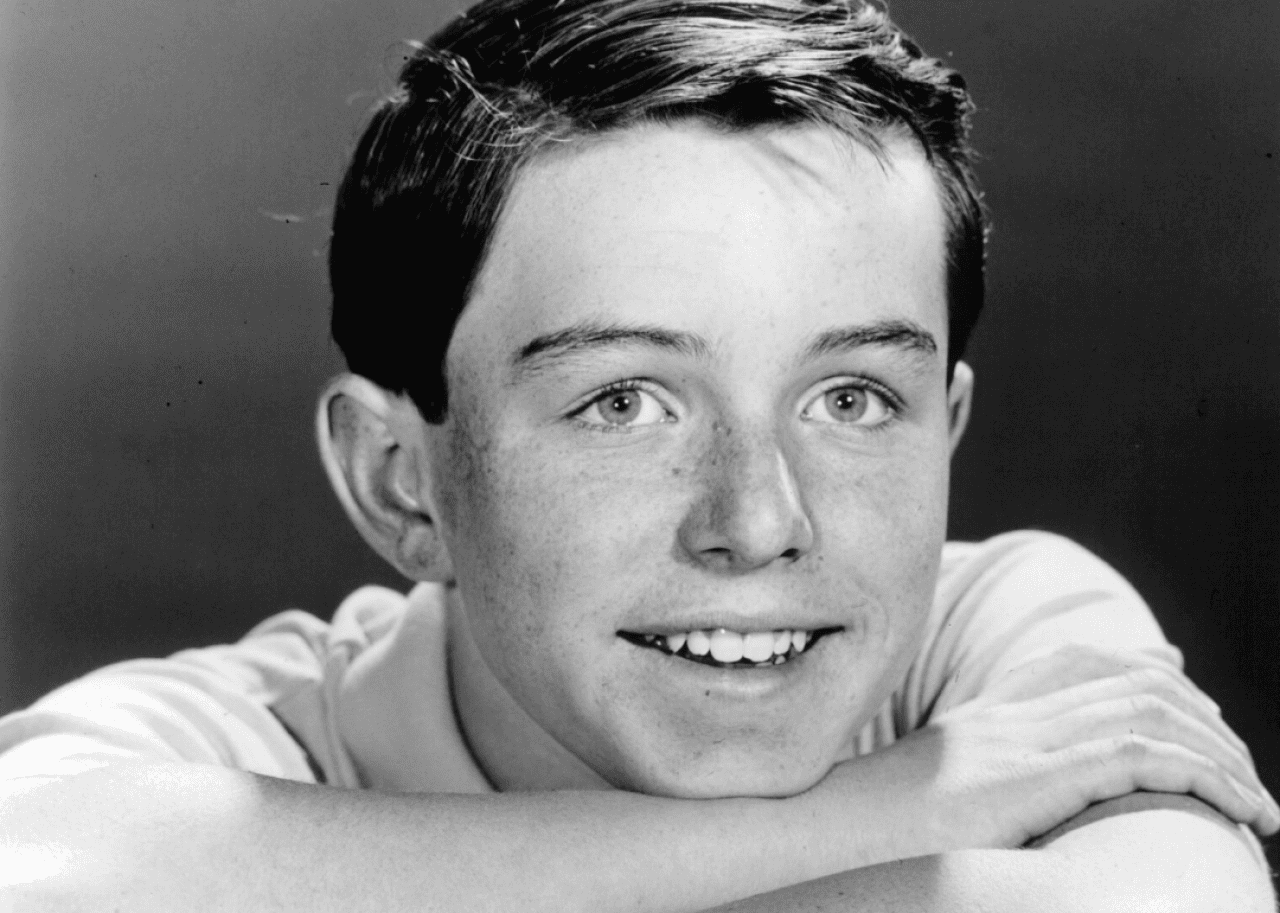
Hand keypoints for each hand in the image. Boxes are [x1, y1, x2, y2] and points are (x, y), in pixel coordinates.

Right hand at [810, 646, 1277, 864]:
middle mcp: (1013, 716)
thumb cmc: (878, 826)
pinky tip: (1236, 808)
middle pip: (1132, 685)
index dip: (1146, 673)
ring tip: (1258, 803)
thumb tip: (1012, 791)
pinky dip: (1204, 777)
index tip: (1191, 704)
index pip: (1080, 663)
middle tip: (1243, 766)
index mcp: (990, 714)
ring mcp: (1023, 742)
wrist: (835, 828)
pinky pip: (1140, 759)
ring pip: (1149, 717)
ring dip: (1221, 757)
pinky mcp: (1033, 778)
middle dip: (1204, 722)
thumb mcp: (935, 790)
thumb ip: (982, 772)